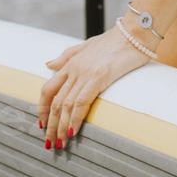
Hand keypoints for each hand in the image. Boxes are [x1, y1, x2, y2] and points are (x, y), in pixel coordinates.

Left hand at [37, 21, 152, 149]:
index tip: (42, 124)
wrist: (133, 32)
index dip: (42, 108)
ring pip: (65, 105)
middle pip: (54, 102)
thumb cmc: (114, 40)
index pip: (48, 89)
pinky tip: (73, 132)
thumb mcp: (86, 45)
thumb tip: (47, 65)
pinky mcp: (98, 77)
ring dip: (60, 127)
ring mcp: (84, 74)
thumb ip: (66, 56)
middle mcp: (73, 69)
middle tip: (49, 143)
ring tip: (60, 143)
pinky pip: (81, 102)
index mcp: (70, 63)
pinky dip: (75, 119)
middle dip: (50, 125)